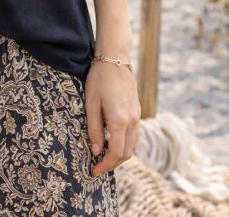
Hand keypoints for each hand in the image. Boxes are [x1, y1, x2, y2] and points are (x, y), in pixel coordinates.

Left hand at [84, 60, 140, 176]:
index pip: (116, 153)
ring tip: (102, 155)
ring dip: (119, 155)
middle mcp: (132, 121)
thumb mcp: (91, 103)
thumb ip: (94, 129)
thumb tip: (96, 151)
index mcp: (120, 120)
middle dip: (112, 164)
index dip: (105, 166)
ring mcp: (137, 116)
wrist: (115, 58)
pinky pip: (134, 135)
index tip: (93, 171)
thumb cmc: (99, 78)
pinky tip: (111, 141)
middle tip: (96, 166)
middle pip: (126, 154)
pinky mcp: (137, 111)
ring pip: (132, 146)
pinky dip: (124, 144)